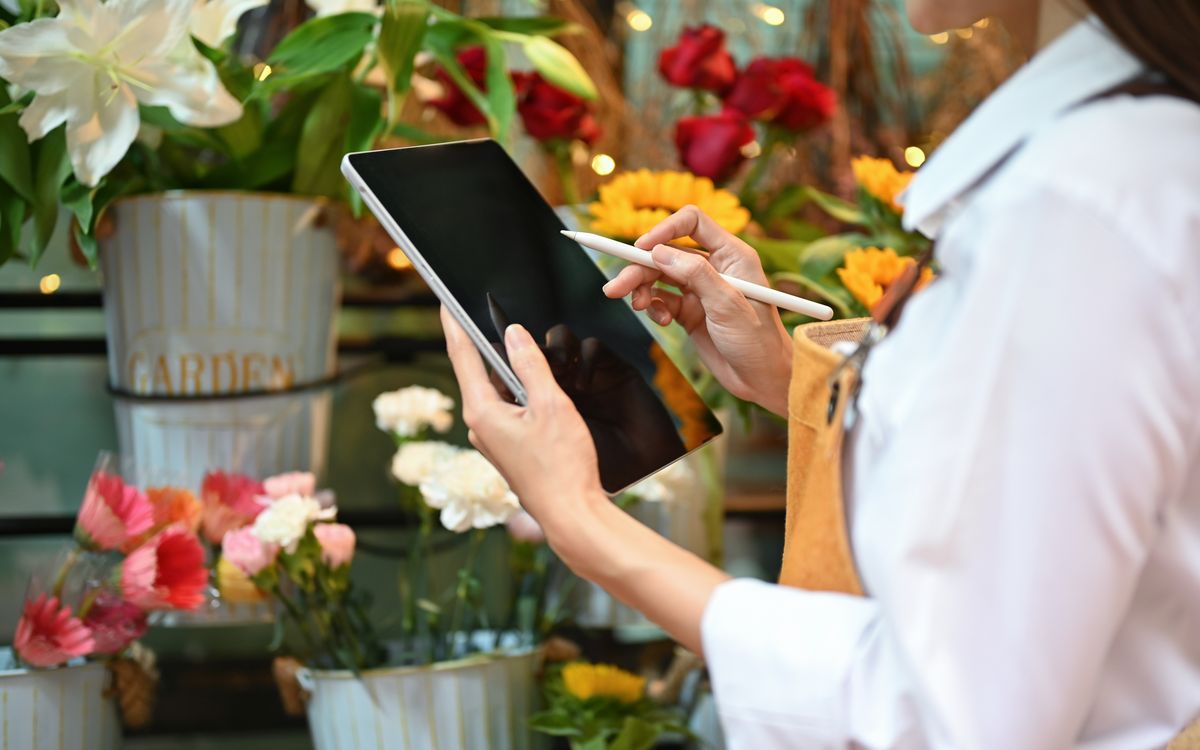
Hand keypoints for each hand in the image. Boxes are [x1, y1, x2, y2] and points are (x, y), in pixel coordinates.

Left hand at [440, 307, 603, 547]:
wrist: (571, 514)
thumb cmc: (562, 465)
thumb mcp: (551, 405)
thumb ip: (531, 365)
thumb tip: (514, 333)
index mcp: (482, 411)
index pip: (462, 356)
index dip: (453, 324)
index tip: (443, 300)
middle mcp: (481, 425)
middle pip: (478, 371)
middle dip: (483, 342)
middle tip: (482, 312)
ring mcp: (493, 438)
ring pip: (495, 390)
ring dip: (506, 368)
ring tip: (516, 342)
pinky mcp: (508, 447)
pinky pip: (507, 407)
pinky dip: (516, 389)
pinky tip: (533, 381)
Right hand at [602, 205, 792, 415]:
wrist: (762, 380)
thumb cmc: (758, 341)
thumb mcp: (728, 305)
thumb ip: (695, 275)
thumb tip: (658, 252)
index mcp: (731, 254)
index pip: (692, 223)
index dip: (664, 230)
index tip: (641, 248)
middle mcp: (714, 266)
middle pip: (666, 253)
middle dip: (639, 268)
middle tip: (615, 289)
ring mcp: (700, 289)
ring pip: (659, 276)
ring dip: (641, 289)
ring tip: (637, 307)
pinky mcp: (689, 311)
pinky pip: (662, 300)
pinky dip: (654, 308)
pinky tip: (660, 322)